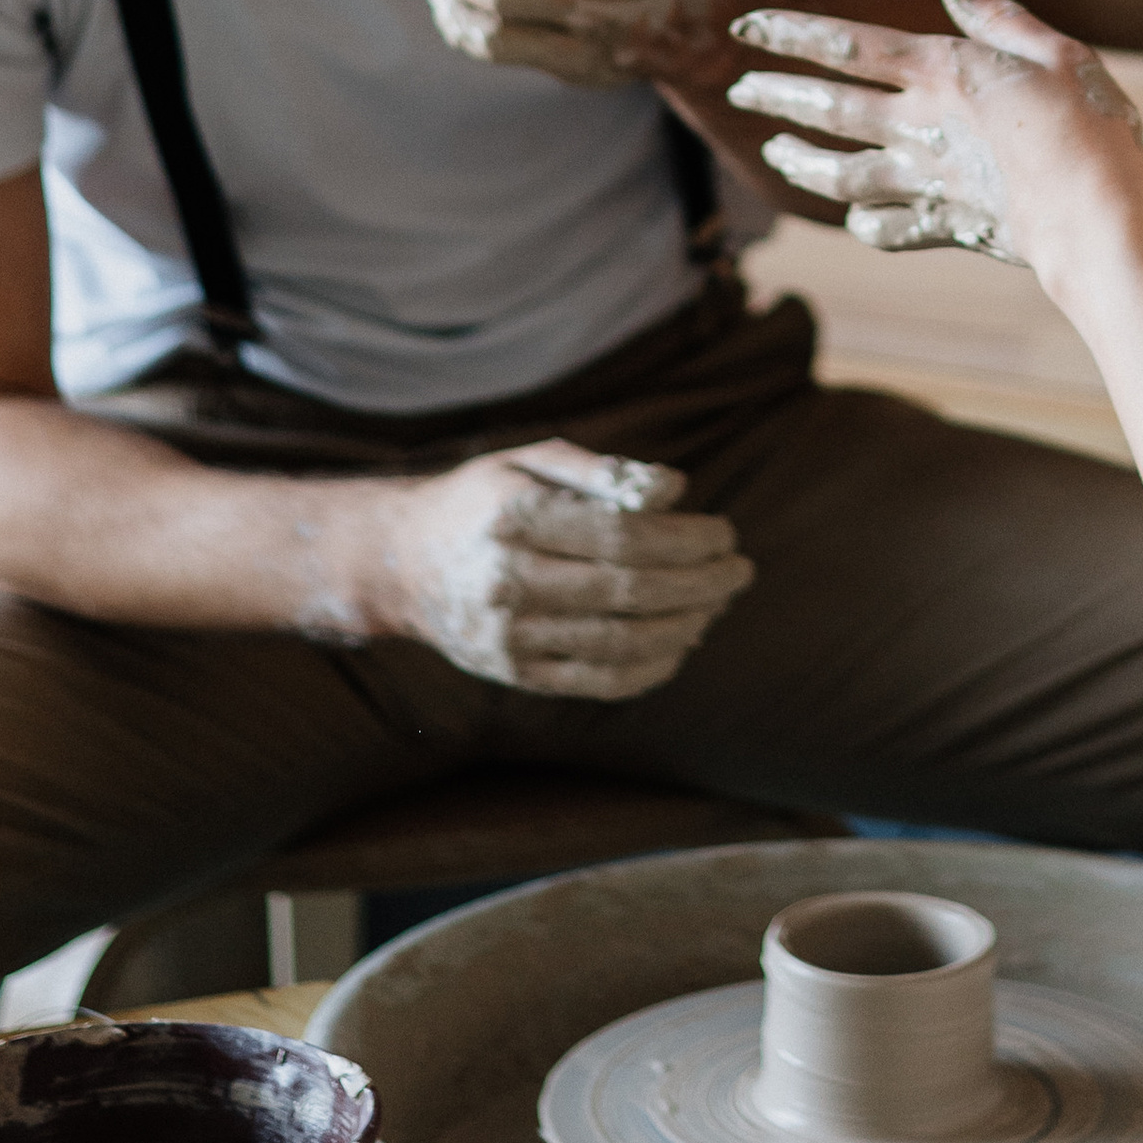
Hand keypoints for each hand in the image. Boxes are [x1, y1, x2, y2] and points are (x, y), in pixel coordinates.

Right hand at [380, 436, 751, 699]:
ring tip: (717, 604)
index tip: (725, 533)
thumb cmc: (484, 499)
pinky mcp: (515, 674)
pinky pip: (599, 681)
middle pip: (630, 593)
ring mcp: (510, 637)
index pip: (624, 537)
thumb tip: (674, 491)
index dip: (686, 540)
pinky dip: (652, 668)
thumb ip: (603, 472)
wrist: (402, 563)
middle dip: (700, 584)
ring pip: (621, 643)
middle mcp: (509, 581)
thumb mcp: (532, 460)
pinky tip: (681, 642)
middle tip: (739, 571)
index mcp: (517, 517)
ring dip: (685, 627)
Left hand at [727, 0, 1142, 287]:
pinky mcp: (948, 227)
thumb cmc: (1090, 127)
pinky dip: (866, 221)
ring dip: (801, 161)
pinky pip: (890, 227)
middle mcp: (923, 126)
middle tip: (738, 90)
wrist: (1097, 222)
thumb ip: (998, 16)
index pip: (848, 44)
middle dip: (778, 95)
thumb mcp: (1056, 51)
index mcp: (944, 73)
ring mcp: (929, 182)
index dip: (791, 34)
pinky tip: (854, 218)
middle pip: (831, 107)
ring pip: (842, 172)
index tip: (743, 28)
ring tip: (772, 152)